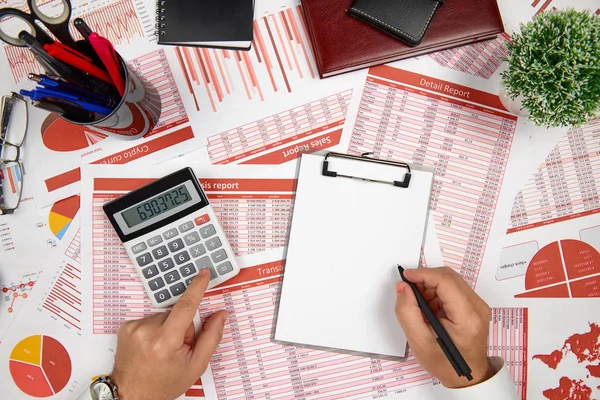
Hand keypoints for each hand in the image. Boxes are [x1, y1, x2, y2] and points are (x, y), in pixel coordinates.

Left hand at [111, 269, 226, 399]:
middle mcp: (147, 331)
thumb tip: (220, 315)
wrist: (132, 394)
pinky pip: (149, 319)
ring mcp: (134, 328)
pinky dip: (154, 329)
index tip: (203, 274)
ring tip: (162, 349)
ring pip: (163, 316)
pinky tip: (151, 345)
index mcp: (165, 342)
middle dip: (182, 326)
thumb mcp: (195, 365)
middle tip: (178, 347)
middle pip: (176, 313)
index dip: (197, 287)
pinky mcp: (126, 326)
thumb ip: (211, 337)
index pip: (186, 306)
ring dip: (167, 327)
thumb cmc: (163, 383)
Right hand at [395, 267, 491, 388]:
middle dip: (426, 279)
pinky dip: (438, 291)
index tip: (407, 276)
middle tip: (410, 291)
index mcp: (467, 318)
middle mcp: (477, 308)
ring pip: (451, 280)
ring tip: (420, 304)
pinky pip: (453, 288)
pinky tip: (430, 306)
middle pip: (449, 277)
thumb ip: (407, 312)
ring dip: (431, 285)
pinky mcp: (474, 306)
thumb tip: (403, 288)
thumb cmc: (446, 363)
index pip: (446, 282)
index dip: (423, 274)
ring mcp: (478, 306)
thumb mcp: (419, 342)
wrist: (467, 376)